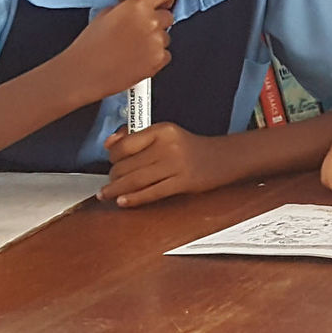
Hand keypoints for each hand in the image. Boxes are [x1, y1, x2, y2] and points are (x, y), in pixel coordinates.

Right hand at [58, 0, 175, 104]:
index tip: (163, 2)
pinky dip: (155, 57)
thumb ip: (128, 7)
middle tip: (138, 32)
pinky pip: (166, 54)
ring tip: (132, 48)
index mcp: (136, 6)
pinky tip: (136, 59)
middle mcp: (150, 21)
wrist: (82, 73)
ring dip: (155, 41)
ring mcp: (156, 41)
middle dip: (157, 22)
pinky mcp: (158, 60)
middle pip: (168, 16)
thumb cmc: (89, 46)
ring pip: (166, 36)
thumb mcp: (105, 14)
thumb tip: (142, 7)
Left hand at [99, 123, 231, 207]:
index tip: (111, 163)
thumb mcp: (166, 134)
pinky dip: (134, 199)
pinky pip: (151, 193)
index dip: (112, 157)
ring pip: (135, 181)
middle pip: (127, 166)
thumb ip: (137, 136)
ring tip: (107, 195)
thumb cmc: (191, 147)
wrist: (224, 157)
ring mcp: (176, 164)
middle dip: (113, 177)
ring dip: (116, 190)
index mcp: (162, 130)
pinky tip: (123, 202)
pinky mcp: (183, 182)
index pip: (124, 145)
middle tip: (110, 183)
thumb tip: (109, 144)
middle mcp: (168, 146)